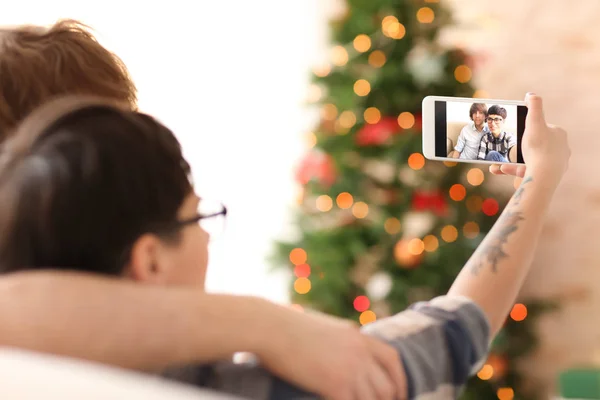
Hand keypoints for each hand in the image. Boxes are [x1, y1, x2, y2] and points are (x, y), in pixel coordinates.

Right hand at [253, 302, 405, 399]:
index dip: (400, 381)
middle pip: (387, 386)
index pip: (393, 360)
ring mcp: (350, 369)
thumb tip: (345, 349)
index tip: (398, 395)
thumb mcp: (325, 327)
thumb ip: (342, 339)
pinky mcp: (335, 385)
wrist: (270, 327)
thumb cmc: (288, 325)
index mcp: (358, 337)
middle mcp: (360, 352)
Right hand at [489, 93, 569, 184]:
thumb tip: (531, 94)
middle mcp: (560, 149)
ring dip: (511, 161)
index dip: (526, 130)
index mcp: (558, 134)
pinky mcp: (548, 177)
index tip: (514, 133)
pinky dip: (514, 170)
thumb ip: (534, 106)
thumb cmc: (539, 149)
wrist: (543, 176)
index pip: (540, 128)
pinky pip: (529, 171)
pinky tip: (501, 170)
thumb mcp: (534, 123)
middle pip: (533, 145)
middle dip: (515, 148)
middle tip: (502, 150)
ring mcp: (555, 164)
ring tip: (498, 164)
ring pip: (529, 159)